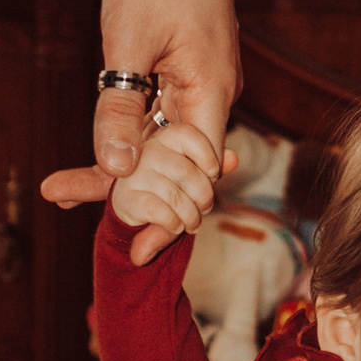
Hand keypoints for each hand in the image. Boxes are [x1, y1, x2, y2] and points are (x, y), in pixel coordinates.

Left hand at [43, 0, 239, 219]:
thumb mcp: (126, 43)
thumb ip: (120, 108)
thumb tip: (118, 169)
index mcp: (210, 94)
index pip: (195, 178)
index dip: (165, 216)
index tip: (133, 248)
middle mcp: (214, 96)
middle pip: (176, 168)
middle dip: (126, 193)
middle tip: (61, 197)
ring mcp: (202, 85)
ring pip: (165, 145)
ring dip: (120, 167)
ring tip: (61, 186)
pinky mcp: (187, 73)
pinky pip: (163, 120)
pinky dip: (130, 137)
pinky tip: (97, 152)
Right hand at [104, 114, 221, 264]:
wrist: (135, 208)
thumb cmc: (171, 185)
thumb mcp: (194, 173)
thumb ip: (213, 165)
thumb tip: (233, 159)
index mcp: (166, 137)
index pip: (189, 135)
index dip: (208, 156)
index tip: (213, 174)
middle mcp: (148, 150)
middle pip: (187, 173)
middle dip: (204, 197)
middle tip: (204, 209)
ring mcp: (136, 174)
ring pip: (176, 197)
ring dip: (191, 217)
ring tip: (193, 223)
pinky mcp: (127, 198)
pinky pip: (162, 213)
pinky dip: (175, 224)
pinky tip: (175, 225)